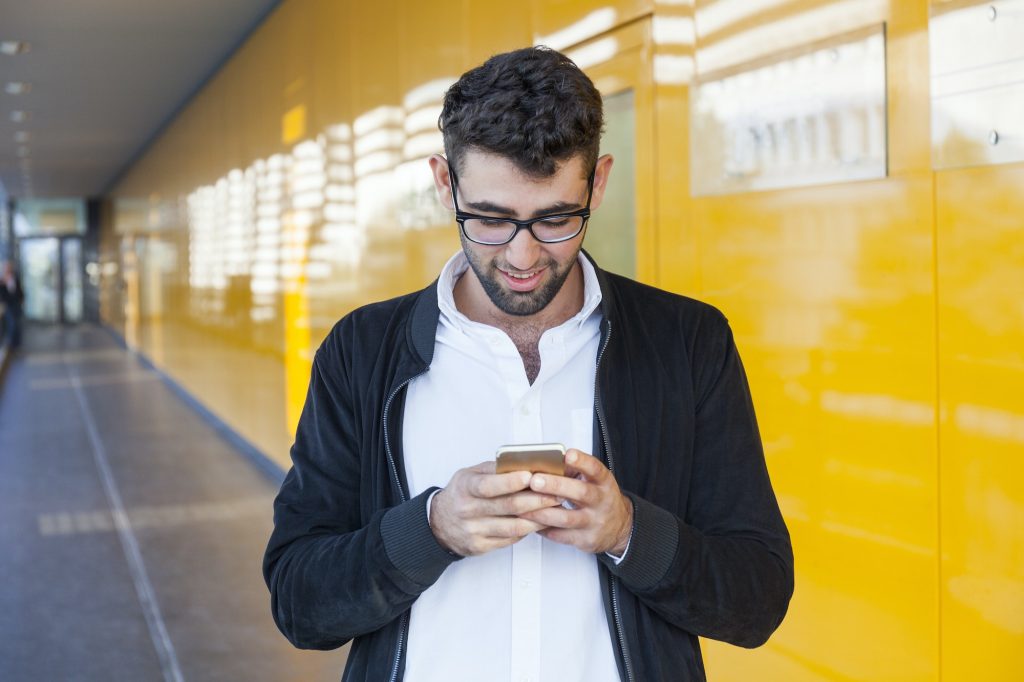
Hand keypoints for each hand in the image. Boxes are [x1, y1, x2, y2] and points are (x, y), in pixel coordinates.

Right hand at [430, 461, 562, 555]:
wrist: (438, 524)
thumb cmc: (460, 494)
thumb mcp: (469, 475)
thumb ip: (494, 469)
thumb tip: (523, 463)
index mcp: (465, 488)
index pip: (488, 486)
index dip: (510, 482)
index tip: (530, 476)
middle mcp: (468, 510)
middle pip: (508, 507)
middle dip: (537, 499)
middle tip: (556, 493)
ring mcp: (474, 531)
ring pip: (514, 526)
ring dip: (538, 517)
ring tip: (554, 508)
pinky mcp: (481, 546)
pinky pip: (511, 539)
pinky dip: (528, 530)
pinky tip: (539, 521)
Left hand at [518, 449, 632, 554]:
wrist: (618, 528)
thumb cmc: (598, 498)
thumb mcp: (594, 481)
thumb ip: (574, 471)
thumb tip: (545, 460)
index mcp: (603, 482)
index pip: (595, 469)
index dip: (582, 462)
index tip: (567, 455)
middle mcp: (601, 501)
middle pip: (580, 493)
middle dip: (556, 486)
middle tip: (535, 480)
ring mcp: (594, 522)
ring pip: (566, 518)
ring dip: (542, 512)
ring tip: (522, 506)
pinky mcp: (585, 540)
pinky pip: (561, 536)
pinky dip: (543, 529)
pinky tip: (529, 523)